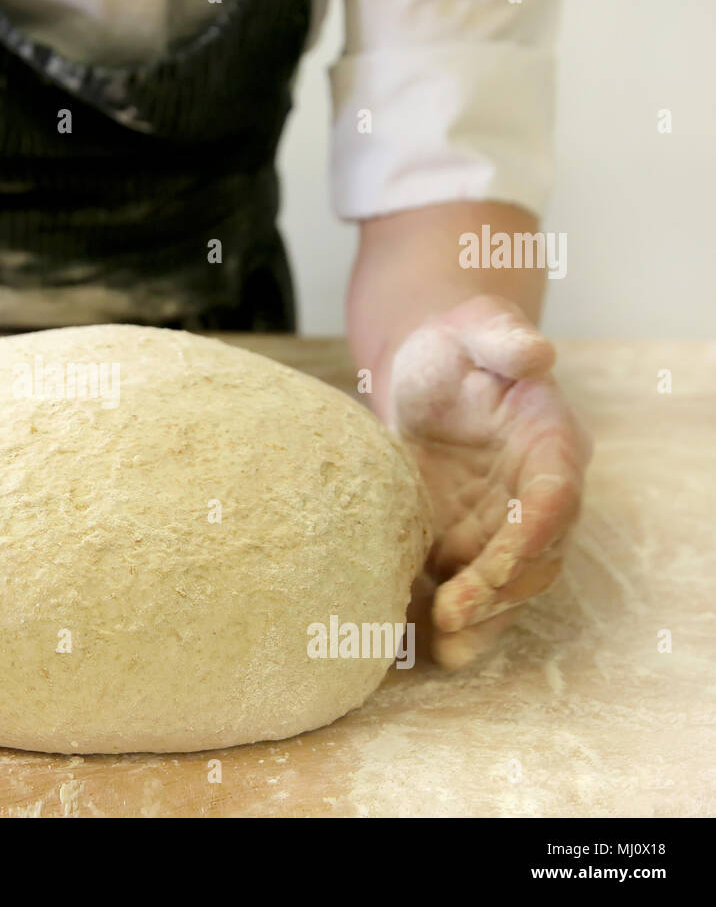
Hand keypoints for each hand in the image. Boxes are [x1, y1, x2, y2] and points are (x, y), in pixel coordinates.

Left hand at [387, 295, 592, 668]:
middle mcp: (537, 490)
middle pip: (535, 554)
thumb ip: (503, 337)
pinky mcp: (466, 537)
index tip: (493, 565)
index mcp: (551, 440)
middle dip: (498, 592)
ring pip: (508, 583)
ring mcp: (503, 520)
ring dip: (483, 618)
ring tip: (446, 651)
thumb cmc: (456, 344)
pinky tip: (423, 644)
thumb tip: (539, 352)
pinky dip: (455, 617)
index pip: (555, 497)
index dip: (529, 535)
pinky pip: (471, 585)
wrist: (426, 371)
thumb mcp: (474, 327)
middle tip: (451, 618)